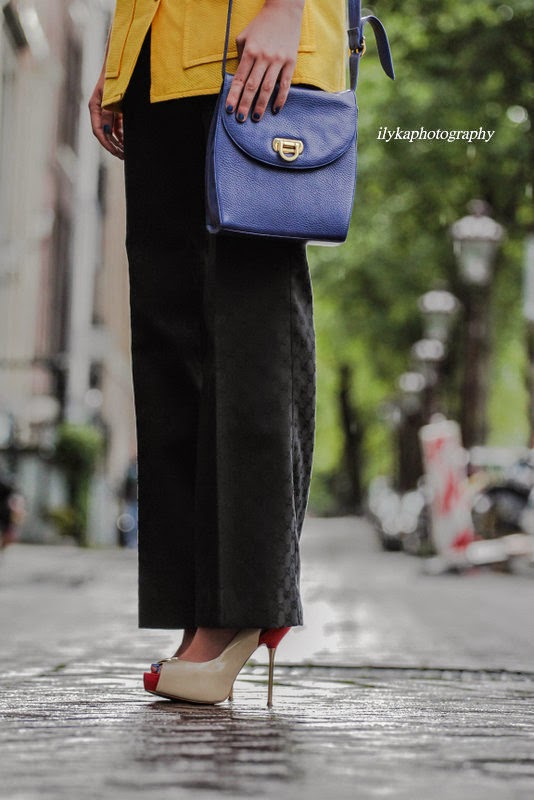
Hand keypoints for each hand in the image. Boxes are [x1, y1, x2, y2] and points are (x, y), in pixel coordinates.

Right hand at [88, 66, 123, 158]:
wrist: (120, 60)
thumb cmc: (115, 75)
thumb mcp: (112, 95)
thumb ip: (110, 113)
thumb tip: (110, 132)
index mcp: (95, 106)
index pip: (98, 130)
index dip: (106, 143)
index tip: (115, 152)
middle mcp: (99, 109)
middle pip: (104, 133)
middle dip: (113, 146)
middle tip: (123, 156)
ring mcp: (107, 110)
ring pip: (111, 132)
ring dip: (118, 143)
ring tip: (126, 152)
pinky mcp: (115, 109)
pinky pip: (117, 126)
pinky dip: (122, 134)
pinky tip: (128, 142)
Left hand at [225, 0, 304, 122]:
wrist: (284, 11)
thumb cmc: (261, 25)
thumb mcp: (244, 36)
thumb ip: (241, 56)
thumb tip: (239, 76)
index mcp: (250, 51)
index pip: (239, 79)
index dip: (233, 96)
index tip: (229, 109)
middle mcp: (263, 57)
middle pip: (252, 87)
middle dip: (245, 105)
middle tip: (241, 119)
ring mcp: (278, 60)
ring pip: (267, 88)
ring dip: (261, 105)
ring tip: (256, 117)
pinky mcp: (290, 62)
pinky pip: (285, 84)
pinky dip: (280, 98)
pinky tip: (275, 109)